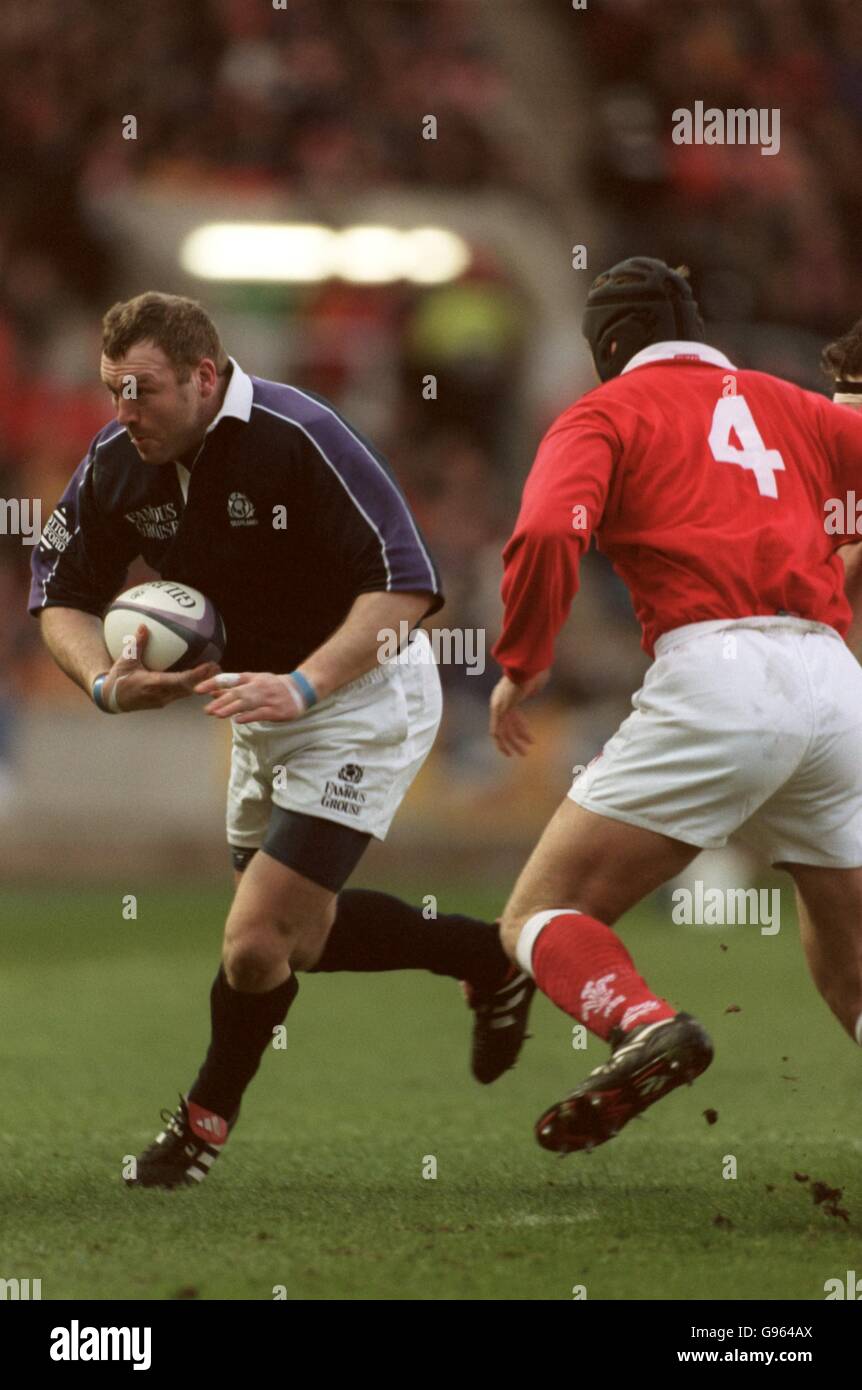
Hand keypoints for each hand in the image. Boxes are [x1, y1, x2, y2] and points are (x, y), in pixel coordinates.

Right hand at [104, 624, 221, 710]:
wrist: (110, 699)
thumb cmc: (118, 678)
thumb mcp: (125, 660)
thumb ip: (136, 644)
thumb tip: (143, 626)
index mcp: (152, 684)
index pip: (180, 680)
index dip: (197, 675)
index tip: (210, 666)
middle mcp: (161, 695)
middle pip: (189, 688)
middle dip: (205, 679)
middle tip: (219, 667)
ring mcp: (163, 701)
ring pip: (187, 693)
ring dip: (201, 683)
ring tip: (215, 672)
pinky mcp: (163, 702)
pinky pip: (181, 694)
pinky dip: (192, 685)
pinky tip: (200, 677)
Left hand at [194, 671, 306, 722]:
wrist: (302, 689)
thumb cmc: (274, 686)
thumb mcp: (254, 682)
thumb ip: (233, 688)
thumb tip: (212, 692)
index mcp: (252, 678)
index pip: (229, 679)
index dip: (213, 684)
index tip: (198, 690)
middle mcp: (259, 686)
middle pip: (237, 693)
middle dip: (220, 701)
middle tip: (206, 710)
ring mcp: (268, 698)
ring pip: (247, 703)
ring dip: (231, 708)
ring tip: (217, 714)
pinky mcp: (277, 710)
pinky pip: (261, 713)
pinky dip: (249, 716)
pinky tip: (238, 720)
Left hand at [489, 670, 549, 756]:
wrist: (529, 664)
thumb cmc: (534, 670)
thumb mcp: (534, 681)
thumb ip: (531, 688)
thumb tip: (532, 692)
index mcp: (505, 695)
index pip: (511, 717)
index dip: (521, 728)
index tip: (530, 738)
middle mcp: (498, 701)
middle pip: (505, 726)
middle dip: (516, 739)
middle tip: (525, 750)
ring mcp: (498, 705)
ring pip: (502, 732)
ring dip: (512, 744)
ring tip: (523, 754)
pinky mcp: (501, 709)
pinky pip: (500, 731)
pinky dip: (505, 742)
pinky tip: (513, 750)